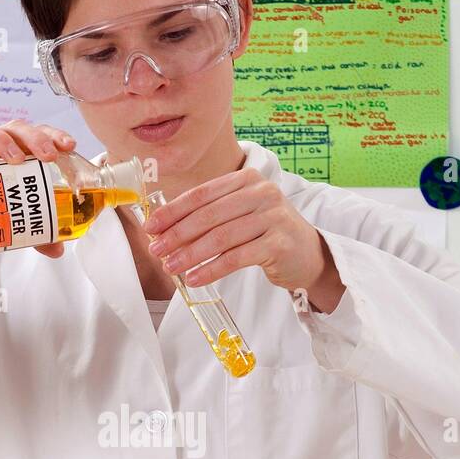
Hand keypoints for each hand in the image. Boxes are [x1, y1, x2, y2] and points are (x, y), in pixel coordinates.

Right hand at [0, 118, 77, 264]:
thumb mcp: (18, 223)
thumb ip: (39, 235)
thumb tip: (58, 250)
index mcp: (17, 152)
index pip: (37, 134)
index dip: (53, 134)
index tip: (69, 146)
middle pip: (16, 129)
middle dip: (35, 138)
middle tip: (48, 156)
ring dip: (4, 140)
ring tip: (17, 158)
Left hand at [145, 167, 345, 312]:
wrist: (308, 254)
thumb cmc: (266, 234)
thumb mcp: (240, 215)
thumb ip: (210, 215)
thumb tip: (164, 231)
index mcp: (247, 179)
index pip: (201, 194)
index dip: (173, 211)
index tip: (151, 228)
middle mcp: (262, 193)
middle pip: (209, 215)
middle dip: (177, 234)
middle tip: (156, 251)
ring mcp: (273, 217)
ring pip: (221, 237)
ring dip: (191, 254)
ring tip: (171, 267)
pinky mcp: (279, 243)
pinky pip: (236, 257)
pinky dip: (212, 270)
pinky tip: (195, 279)